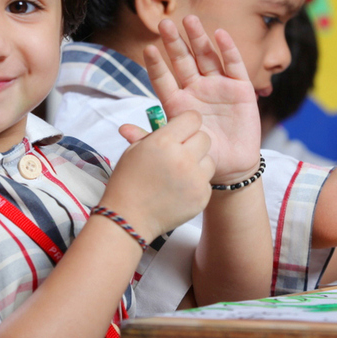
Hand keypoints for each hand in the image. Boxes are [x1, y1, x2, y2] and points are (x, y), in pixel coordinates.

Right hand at [108, 110, 214, 240]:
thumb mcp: (133, 151)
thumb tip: (157, 119)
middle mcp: (183, 158)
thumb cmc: (127, 182)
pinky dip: (197, 182)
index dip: (186, 123)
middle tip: (179, 152)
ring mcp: (195, 179)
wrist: (128, 219)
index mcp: (164, 142)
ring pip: (209, 159)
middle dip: (193, 142)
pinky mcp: (202, 196)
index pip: (193, 118)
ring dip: (198, 162)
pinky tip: (180, 188)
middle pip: (204, 137)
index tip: (181, 130)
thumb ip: (151, 133)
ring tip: (179, 172)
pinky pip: (207, 180)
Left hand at [144, 16, 261, 186]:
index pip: (163, 78)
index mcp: (177, 102)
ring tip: (190, 20)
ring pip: (207, 57)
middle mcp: (197, 89)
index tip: (147, 49)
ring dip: (198, 38)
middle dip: (174, 42)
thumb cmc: (202, 156)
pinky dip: (228, 50)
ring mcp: (218, 86)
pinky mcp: (241, 88)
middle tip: (164, 24)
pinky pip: (234, 65)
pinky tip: (220, 35)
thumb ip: (149, 136)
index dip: (155, 64)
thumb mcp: (175, 146)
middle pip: (184, 60)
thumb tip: (121, 129)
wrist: (232, 167)